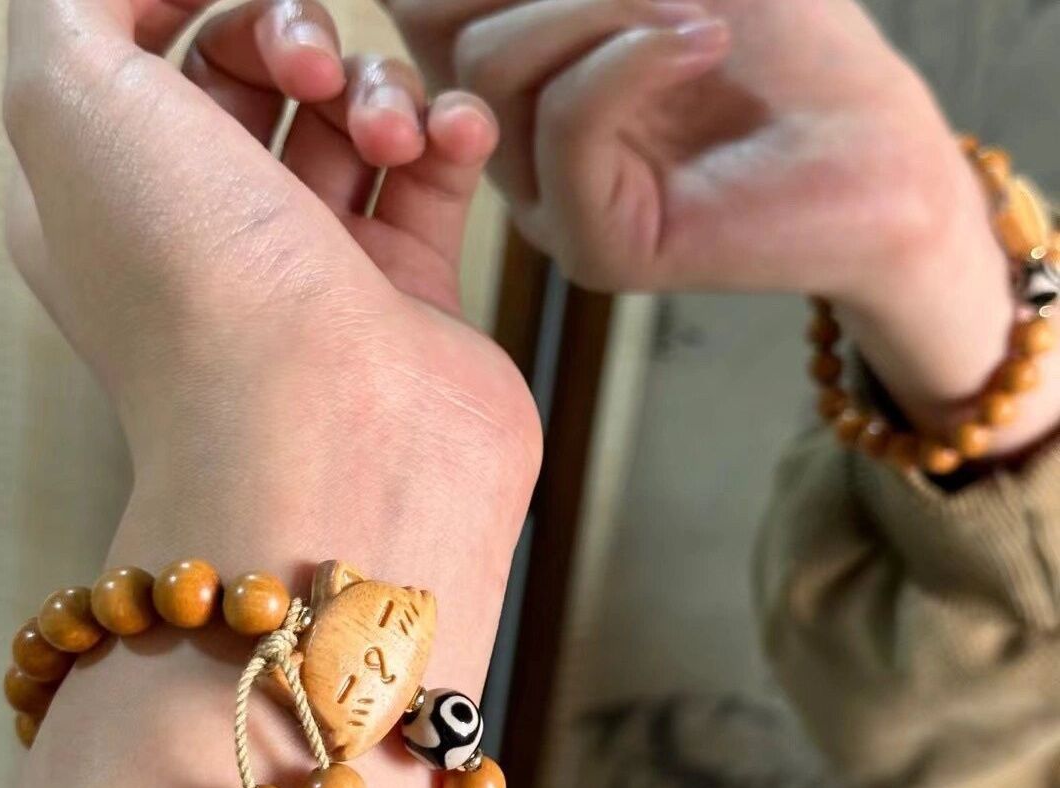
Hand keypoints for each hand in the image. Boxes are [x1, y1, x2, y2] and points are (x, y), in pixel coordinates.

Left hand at [2, 0, 539, 787]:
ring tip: (388, 130)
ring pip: (352, 123)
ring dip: (377, 89)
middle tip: (309, 66)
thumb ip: (79, 8)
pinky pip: (432, 181)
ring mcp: (319, 270)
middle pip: (257, 81)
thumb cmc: (201, 298)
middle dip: (292, 38)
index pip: (151, 59)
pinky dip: (450, 133)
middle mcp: (215, 237)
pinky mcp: (409, 297)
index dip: (194, 8)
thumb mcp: (70, 101)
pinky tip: (455, 133)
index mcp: (115, 199)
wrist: (335, 446)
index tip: (233, 2)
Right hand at [388, 0, 1059, 454]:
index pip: (427, 2)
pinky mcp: (592, 248)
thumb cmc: (786, 50)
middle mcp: (516, 147)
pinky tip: (704, 41)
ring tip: (702, 11)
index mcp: (523, 78)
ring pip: (493, 68)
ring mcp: (546, 204)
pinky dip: (629, 59)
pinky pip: (563, 123)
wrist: (875, 153)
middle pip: (440, 23)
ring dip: (598, 3)